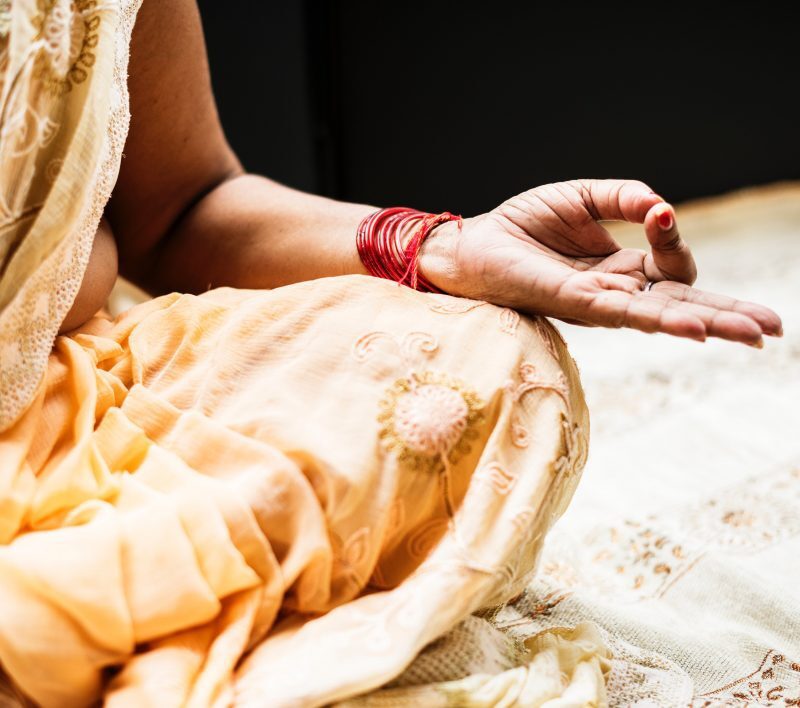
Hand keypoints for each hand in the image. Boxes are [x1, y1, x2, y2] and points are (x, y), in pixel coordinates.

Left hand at [422, 179, 781, 345]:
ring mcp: (597, 303)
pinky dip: (662, 320)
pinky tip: (694, 328)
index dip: (673, 239)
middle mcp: (615, 292)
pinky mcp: (574, 304)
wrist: (472, 244)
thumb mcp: (581, 199)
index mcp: (620, 268)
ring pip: (663, 316)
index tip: (657, 214)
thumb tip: (662, 205)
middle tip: (772, 329)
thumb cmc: (522, 225)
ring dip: (708, 324)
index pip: (670, 265)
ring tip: (753, 334)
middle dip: (727, 315)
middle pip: (682, 305)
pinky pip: (626, 315)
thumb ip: (624, 198)